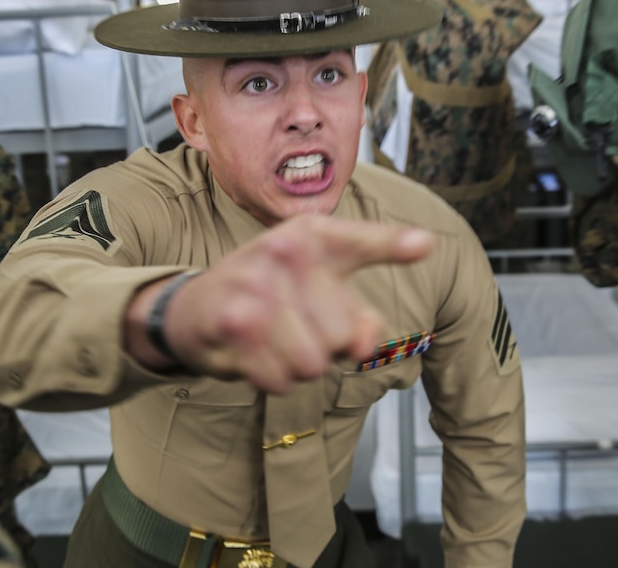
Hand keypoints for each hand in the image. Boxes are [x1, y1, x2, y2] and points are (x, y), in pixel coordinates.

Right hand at [128, 214, 434, 393]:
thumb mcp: (317, 294)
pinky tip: (252, 355)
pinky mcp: (234, 320)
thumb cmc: (269, 298)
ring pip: (312, 364)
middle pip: (342, 337)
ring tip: (271, 341)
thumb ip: (357, 317)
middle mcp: (284, 250)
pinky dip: (270, 380)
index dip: (392, 245)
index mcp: (312, 236)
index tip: (423, 245)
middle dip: (322, 349)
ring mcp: (257, 283)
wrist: (193, 308)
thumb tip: (365, 344)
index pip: (359, 242)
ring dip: (295, 368)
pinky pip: (280, 379)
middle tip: (289, 327)